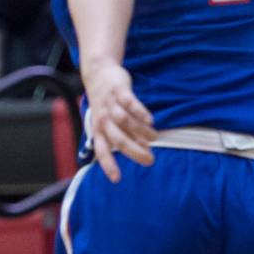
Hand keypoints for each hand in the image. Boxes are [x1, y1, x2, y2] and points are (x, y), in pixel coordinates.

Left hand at [82, 60, 156, 181]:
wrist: (99, 74)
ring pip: (126, 122)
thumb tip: (140, 150)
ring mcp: (111, 105)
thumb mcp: (106, 121)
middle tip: (150, 160)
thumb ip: (119, 135)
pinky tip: (150, 120)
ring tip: (155, 138)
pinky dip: (140, 113)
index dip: (108, 165)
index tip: (117, 179)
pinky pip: (130, 103)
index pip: (101, 151)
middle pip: (118, 140)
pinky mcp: (119, 91)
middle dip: (134, 151)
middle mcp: (103, 119)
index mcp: (98, 130)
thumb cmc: (106, 103)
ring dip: (141, 132)